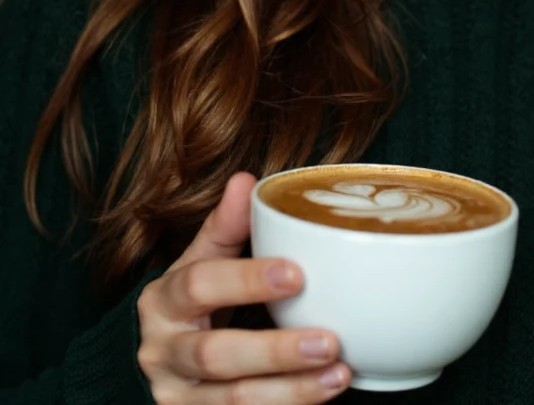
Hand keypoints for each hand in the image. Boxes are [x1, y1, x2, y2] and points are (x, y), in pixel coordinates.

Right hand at [137, 172, 351, 402]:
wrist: (162, 359)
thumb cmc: (193, 302)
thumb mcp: (201, 261)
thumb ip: (226, 227)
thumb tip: (246, 181)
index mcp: (163, 301)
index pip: (199, 286)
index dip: (246, 280)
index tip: (297, 274)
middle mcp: (161, 353)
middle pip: (216, 355)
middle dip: (275, 351)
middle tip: (329, 340)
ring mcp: (177, 397)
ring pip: (233, 400)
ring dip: (292, 390)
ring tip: (340, 372)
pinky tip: (325, 392)